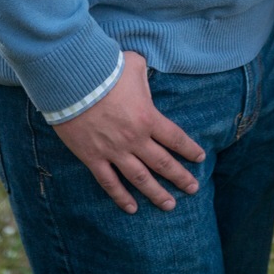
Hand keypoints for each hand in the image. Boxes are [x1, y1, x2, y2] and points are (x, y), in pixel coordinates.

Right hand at [53, 51, 204, 213]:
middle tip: (193, 188)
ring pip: (140, 179)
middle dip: (180, 177)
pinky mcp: (93, 158)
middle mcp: (135, 139)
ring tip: (169, 205)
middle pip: (163, 163)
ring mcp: (114, 151)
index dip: (189, 149)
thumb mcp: (134, 65)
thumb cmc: (106, 70)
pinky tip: (132, 208)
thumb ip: (144, 77)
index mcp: (148, 117)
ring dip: (157, 193)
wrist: (74, 82)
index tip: (199, 158)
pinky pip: (110, 183)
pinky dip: (121, 197)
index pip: (175, 138)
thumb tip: (146, 79)